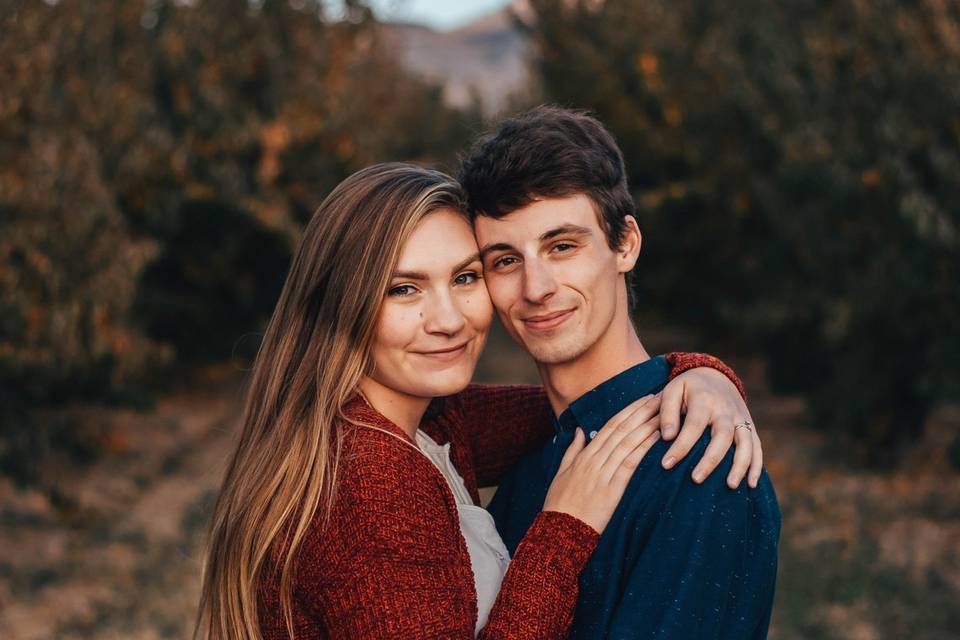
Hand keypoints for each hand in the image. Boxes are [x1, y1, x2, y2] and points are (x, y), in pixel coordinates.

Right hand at [543, 394, 661, 533]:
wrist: (560, 530)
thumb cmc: (560, 504)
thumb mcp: (562, 473)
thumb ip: (572, 450)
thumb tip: (579, 431)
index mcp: (584, 455)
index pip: (610, 426)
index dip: (628, 411)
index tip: (643, 400)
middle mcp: (594, 459)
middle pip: (622, 429)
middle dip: (642, 411)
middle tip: (660, 397)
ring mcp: (603, 473)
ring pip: (628, 442)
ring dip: (647, 424)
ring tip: (665, 412)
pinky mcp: (612, 489)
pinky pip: (630, 463)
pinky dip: (643, 448)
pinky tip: (657, 437)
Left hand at [659, 367, 762, 488]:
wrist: (715, 376)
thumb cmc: (688, 388)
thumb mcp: (672, 391)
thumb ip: (668, 412)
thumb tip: (667, 437)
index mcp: (704, 400)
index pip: (693, 426)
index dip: (680, 446)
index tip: (666, 464)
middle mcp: (725, 410)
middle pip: (722, 436)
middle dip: (710, 459)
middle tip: (696, 479)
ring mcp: (741, 418)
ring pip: (745, 443)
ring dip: (740, 465)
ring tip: (731, 486)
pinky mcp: (750, 426)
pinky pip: (757, 446)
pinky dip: (757, 465)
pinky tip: (752, 484)